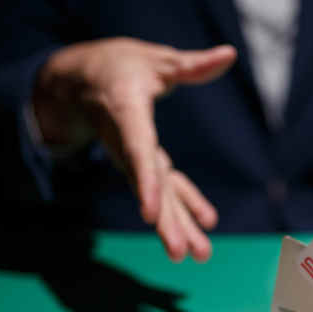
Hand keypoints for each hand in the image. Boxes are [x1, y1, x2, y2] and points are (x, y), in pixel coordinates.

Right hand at [32, 38, 235, 261]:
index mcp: (126, 113)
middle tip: (180, 253)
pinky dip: (185, 204)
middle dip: (164, 223)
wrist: (83, 80)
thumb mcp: (156, 59)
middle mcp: (128, 144)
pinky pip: (165, 186)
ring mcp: (135, 157)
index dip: (145, 185)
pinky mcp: (145, 162)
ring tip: (195, 255)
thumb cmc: (119, 65)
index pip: (137, 154)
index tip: (149, 215)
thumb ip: (192, 65)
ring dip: (177, 225)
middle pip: (148, 188)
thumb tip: (229, 54)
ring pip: (158, 195)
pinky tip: (206, 224)